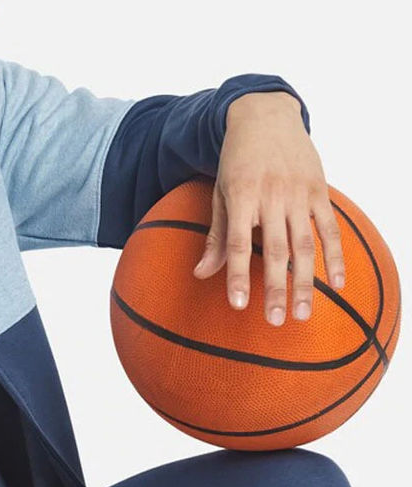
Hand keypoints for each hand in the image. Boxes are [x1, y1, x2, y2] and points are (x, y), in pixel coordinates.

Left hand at [192, 90, 344, 325]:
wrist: (265, 115)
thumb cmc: (236, 162)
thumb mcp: (219, 193)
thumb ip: (216, 236)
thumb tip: (201, 274)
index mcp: (242, 196)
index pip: (239, 244)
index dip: (238, 275)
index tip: (237, 305)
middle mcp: (273, 195)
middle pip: (276, 251)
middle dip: (275, 289)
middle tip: (275, 321)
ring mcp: (299, 193)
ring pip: (305, 245)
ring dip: (305, 282)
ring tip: (302, 314)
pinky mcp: (320, 191)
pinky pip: (330, 228)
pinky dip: (335, 256)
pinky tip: (335, 285)